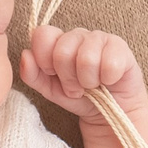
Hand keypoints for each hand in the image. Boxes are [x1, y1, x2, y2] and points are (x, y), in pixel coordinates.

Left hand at [19, 24, 147, 124]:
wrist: (107, 112)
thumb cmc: (78, 96)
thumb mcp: (49, 90)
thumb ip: (32, 74)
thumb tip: (26, 55)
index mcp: (58, 40)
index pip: (42, 34)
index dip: (45, 59)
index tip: (53, 74)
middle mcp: (78, 35)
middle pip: (62, 51)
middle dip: (68, 78)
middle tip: (76, 87)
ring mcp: (100, 38)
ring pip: (86, 58)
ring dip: (88, 81)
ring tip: (92, 85)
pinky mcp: (121, 48)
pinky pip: (109, 63)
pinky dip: (107, 79)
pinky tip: (108, 81)